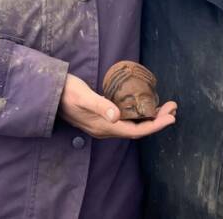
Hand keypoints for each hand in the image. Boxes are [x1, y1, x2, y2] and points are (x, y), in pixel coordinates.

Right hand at [58, 73, 176, 138]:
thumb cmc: (66, 91)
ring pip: (132, 125)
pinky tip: (144, 106)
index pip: (136, 131)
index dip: (155, 125)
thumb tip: (116, 116)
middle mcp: (105, 129)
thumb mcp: (83, 95)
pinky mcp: (101, 118)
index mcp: (104, 127)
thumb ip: (100, 106)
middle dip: (157, 121)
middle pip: (137, 129)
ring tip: (165, 107)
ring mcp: (103, 125)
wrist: (49, 93)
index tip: (171, 117)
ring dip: (150, 118)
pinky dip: (139, 114)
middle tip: (173, 107)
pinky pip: (125, 121)